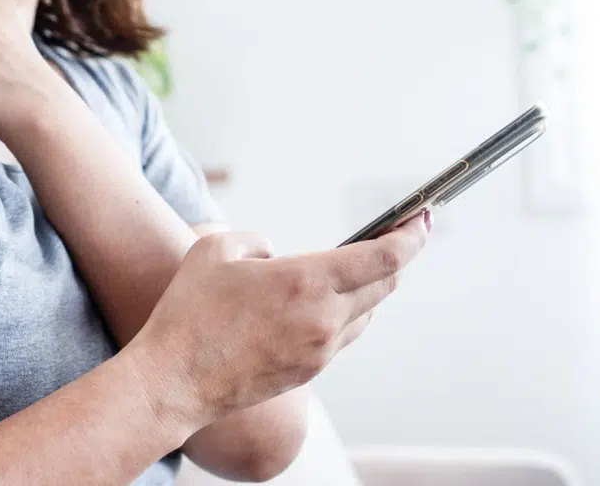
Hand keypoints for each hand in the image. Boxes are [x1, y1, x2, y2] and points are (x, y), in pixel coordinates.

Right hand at [128, 214, 429, 429]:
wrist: (176, 380)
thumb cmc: (190, 312)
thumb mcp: (216, 248)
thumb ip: (256, 240)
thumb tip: (277, 256)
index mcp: (307, 281)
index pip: (385, 259)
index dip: (412, 236)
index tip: (423, 219)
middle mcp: (324, 318)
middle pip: (385, 286)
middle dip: (396, 258)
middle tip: (396, 236)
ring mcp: (320, 350)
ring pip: (367, 313)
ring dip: (370, 288)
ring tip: (355, 269)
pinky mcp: (309, 371)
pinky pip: (343, 336)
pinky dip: (345, 314)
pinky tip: (323, 305)